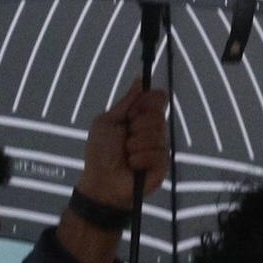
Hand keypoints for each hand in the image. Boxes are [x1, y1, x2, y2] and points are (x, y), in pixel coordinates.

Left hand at [79, 83, 170, 210]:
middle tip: (125, 137)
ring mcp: (159, 148)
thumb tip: (140, 80)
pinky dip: (140, 158)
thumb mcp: (107, 122)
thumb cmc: (100, 152)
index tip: (132, 112)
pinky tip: (132, 165)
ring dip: (135, 144)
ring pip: (158, 134)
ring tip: (126, 154)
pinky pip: (157, 153)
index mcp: (141, 117)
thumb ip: (126, 102)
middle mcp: (153, 130)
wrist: (101, 182)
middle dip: (137, 125)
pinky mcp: (162, 165)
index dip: (148, 101)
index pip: (158, 98)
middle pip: (158, 114)